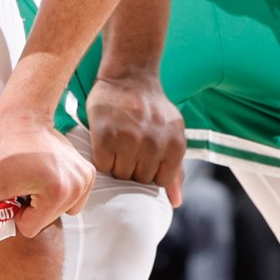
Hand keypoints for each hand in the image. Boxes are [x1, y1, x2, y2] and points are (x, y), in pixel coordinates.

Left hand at [0, 112, 91, 237]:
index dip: (16, 212)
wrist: (24, 118)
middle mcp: (77, 188)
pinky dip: (59, 194)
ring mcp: (85, 180)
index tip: (13, 192)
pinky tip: (47, 177)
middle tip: (22, 184)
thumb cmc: (4, 149)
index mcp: (57, 193)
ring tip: (34, 180)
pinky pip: (72, 200)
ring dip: (44, 202)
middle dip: (31, 208)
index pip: (30, 228)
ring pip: (61, 212)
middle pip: (47, 221)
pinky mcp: (89, 173)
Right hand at [87, 72, 185, 203]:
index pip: (160, 181)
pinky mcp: (106, 137)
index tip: (144, 158)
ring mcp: (130, 141)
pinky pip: (102, 165)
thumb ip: (175, 169)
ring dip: (117, 164)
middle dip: (133, 168)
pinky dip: (102, 158)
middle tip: (129, 148)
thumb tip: (176, 203)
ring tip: (118, 145)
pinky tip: (107, 142)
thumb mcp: (172, 134)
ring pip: (120, 175)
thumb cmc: (152, 109)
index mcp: (175, 146)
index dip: (150, 173)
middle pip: (139, 180)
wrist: (129, 76)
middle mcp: (154, 145)